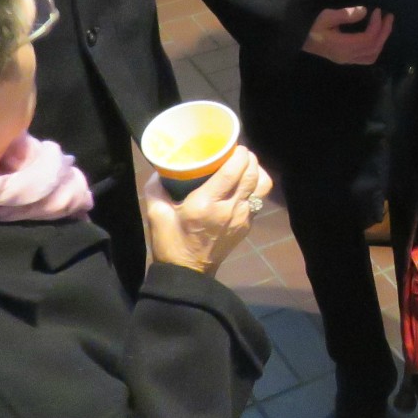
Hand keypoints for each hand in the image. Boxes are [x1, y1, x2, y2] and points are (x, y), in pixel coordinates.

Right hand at [143, 149, 271, 275]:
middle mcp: (229, 209)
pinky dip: (255, 186)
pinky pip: (258, 199)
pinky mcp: (247, 226)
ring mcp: (242, 219)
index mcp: (207, 204)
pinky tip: (243, 184)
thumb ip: (156, 187)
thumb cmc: (170, 243)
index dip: (239, 154)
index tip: (234, 144)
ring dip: (257, 171)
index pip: (233, 171)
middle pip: (252, 174)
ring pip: (262, 187)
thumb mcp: (156, 214)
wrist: (188, 274)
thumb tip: (159, 168)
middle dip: (249, 158)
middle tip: (238, 151)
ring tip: (244, 166)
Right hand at [302, 5, 393, 65]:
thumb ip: (346, 15)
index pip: (368, 39)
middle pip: (373, 48)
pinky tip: (376, 36)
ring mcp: (347, 60)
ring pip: (372, 56)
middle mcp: (347, 56)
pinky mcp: (346, 59)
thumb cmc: (311, 27)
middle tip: (389, 17)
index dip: (376, 25)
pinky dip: (375, 47)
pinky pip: (367, 57)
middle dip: (384, 32)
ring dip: (381, 41)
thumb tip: (364, 11)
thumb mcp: (326, 16)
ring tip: (385, 26)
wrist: (299, 39)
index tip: (378, 11)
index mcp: (343, 47)